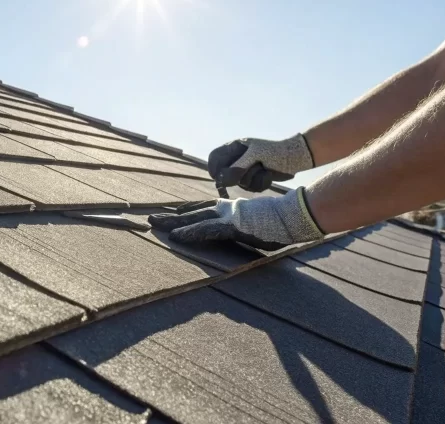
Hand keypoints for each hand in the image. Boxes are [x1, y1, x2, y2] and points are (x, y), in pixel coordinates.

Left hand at [147, 188, 323, 249]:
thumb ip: (247, 224)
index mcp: (232, 208)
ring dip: (171, 222)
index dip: (185, 210)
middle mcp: (225, 209)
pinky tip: (175, 236)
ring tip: (152, 224)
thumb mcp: (259, 221)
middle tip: (150, 218)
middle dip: (170, 216)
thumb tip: (248, 229)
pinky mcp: (231, 226)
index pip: (203, 208)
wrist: (294, 214)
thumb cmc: (282, 220)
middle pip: (192, 212)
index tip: (171, 212)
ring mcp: (227, 217)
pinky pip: (206, 230)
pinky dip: (190, 233)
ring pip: (193, 218)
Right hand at [207, 134, 313, 191]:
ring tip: (264, 169)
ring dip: (252, 179)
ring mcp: (246, 170)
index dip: (214, 168)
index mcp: (235, 148)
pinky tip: (268, 175)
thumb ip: (237, 166)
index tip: (219, 178)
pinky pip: (250, 187)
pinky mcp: (255, 179)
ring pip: (239, 183)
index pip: (214, 158)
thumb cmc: (275, 151)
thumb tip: (222, 179)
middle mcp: (238, 159)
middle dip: (237, 176)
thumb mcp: (254, 155)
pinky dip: (260, 183)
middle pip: (225, 174)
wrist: (295, 158)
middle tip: (251, 169)